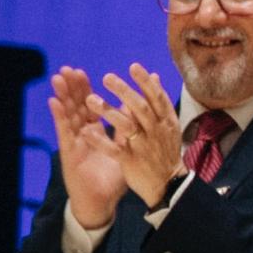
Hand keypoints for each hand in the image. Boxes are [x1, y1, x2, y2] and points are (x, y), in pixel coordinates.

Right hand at [46, 67, 128, 227]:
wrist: (102, 201)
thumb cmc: (113, 177)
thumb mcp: (124, 148)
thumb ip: (128, 127)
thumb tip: (136, 108)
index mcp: (95, 132)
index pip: (89, 107)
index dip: (85, 90)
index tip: (82, 72)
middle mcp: (82, 134)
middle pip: (76, 107)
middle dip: (72, 88)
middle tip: (68, 69)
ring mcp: (74, 142)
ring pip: (67, 115)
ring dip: (63, 96)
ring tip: (58, 78)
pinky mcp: (69, 152)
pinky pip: (64, 132)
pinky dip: (59, 116)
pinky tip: (53, 101)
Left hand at [92, 64, 184, 206]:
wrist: (168, 185)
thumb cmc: (164, 151)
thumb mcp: (168, 126)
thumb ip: (158, 102)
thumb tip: (154, 76)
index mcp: (166, 122)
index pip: (157, 98)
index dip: (145, 83)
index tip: (133, 67)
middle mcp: (156, 132)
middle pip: (141, 108)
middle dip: (124, 92)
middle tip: (107, 77)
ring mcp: (144, 147)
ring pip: (126, 126)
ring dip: (108, 112)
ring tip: (90, 99)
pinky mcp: (131, 161)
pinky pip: (114, 150)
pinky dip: (99, 141)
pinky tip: (85, 132)